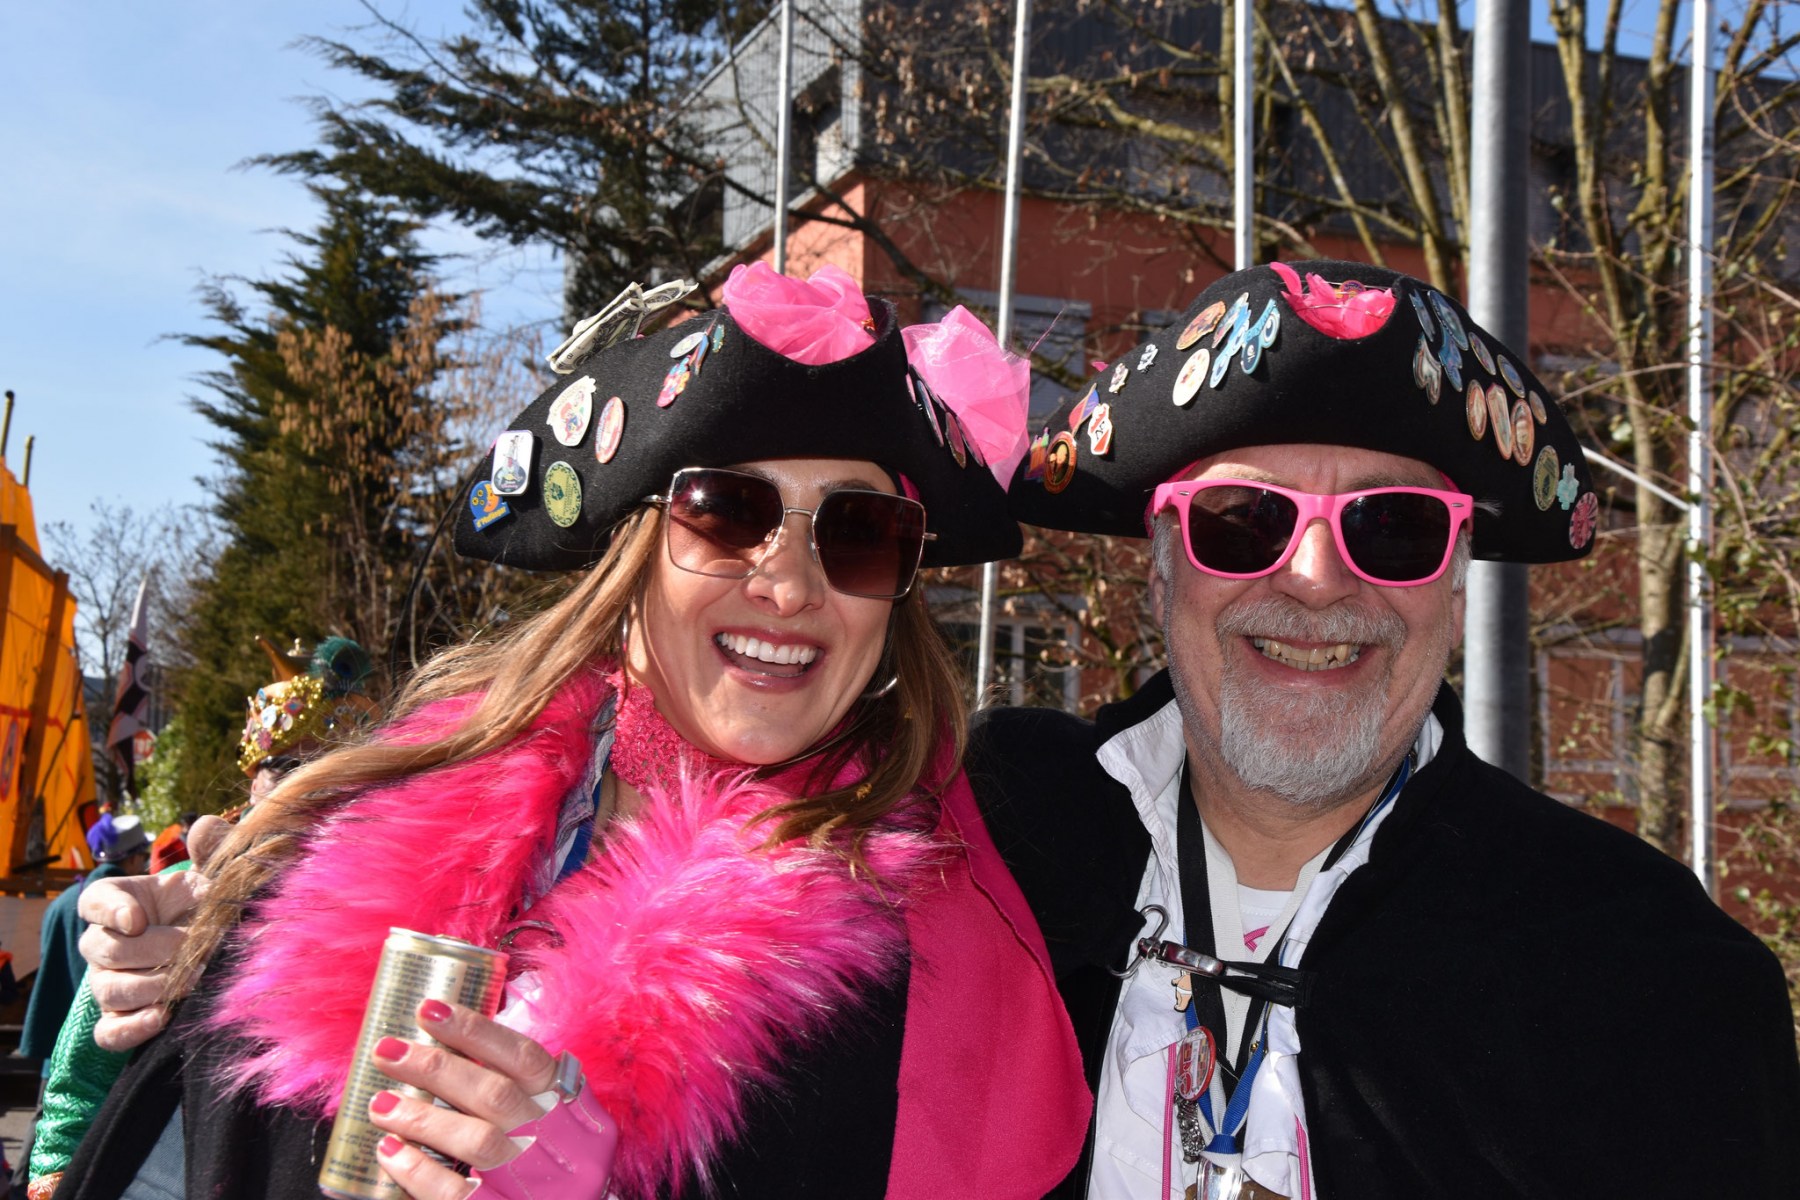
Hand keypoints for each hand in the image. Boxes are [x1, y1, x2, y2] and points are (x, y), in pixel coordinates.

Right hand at [76, 815, 229, 1049]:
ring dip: (150, 986)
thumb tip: (207, 826)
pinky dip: (132, 1028)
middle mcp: (105, 944)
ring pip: (108, 990)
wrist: (218, 949)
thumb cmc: (207, 906)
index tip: (138, 918)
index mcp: (120, 902)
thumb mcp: (212, 878)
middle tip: (192, 949)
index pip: (94, 902)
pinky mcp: (120, 1019)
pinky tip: (163, 1017)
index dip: (110, 910)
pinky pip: (110, 1032)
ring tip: (192, 978)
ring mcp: (109, 984)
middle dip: (151, 950)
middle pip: (104, 949)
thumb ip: (213, 851)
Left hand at [367, 1000, 563, 1199]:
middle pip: (495, 1095)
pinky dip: (420, 1171)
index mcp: (572, 1109)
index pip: (524, 1058)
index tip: (429, 1011)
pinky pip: (458, 1194)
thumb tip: (456, 1051)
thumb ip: (526, 1094)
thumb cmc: (558, 1169)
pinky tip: (390, 1151)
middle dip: (436, 1068)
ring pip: (477, 1142)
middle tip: (387, 1051)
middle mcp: (557, 1142)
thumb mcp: (563, 1125)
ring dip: (423, 1118)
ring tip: (381, 1103)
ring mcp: (533, 1182)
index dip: (477, 1031)